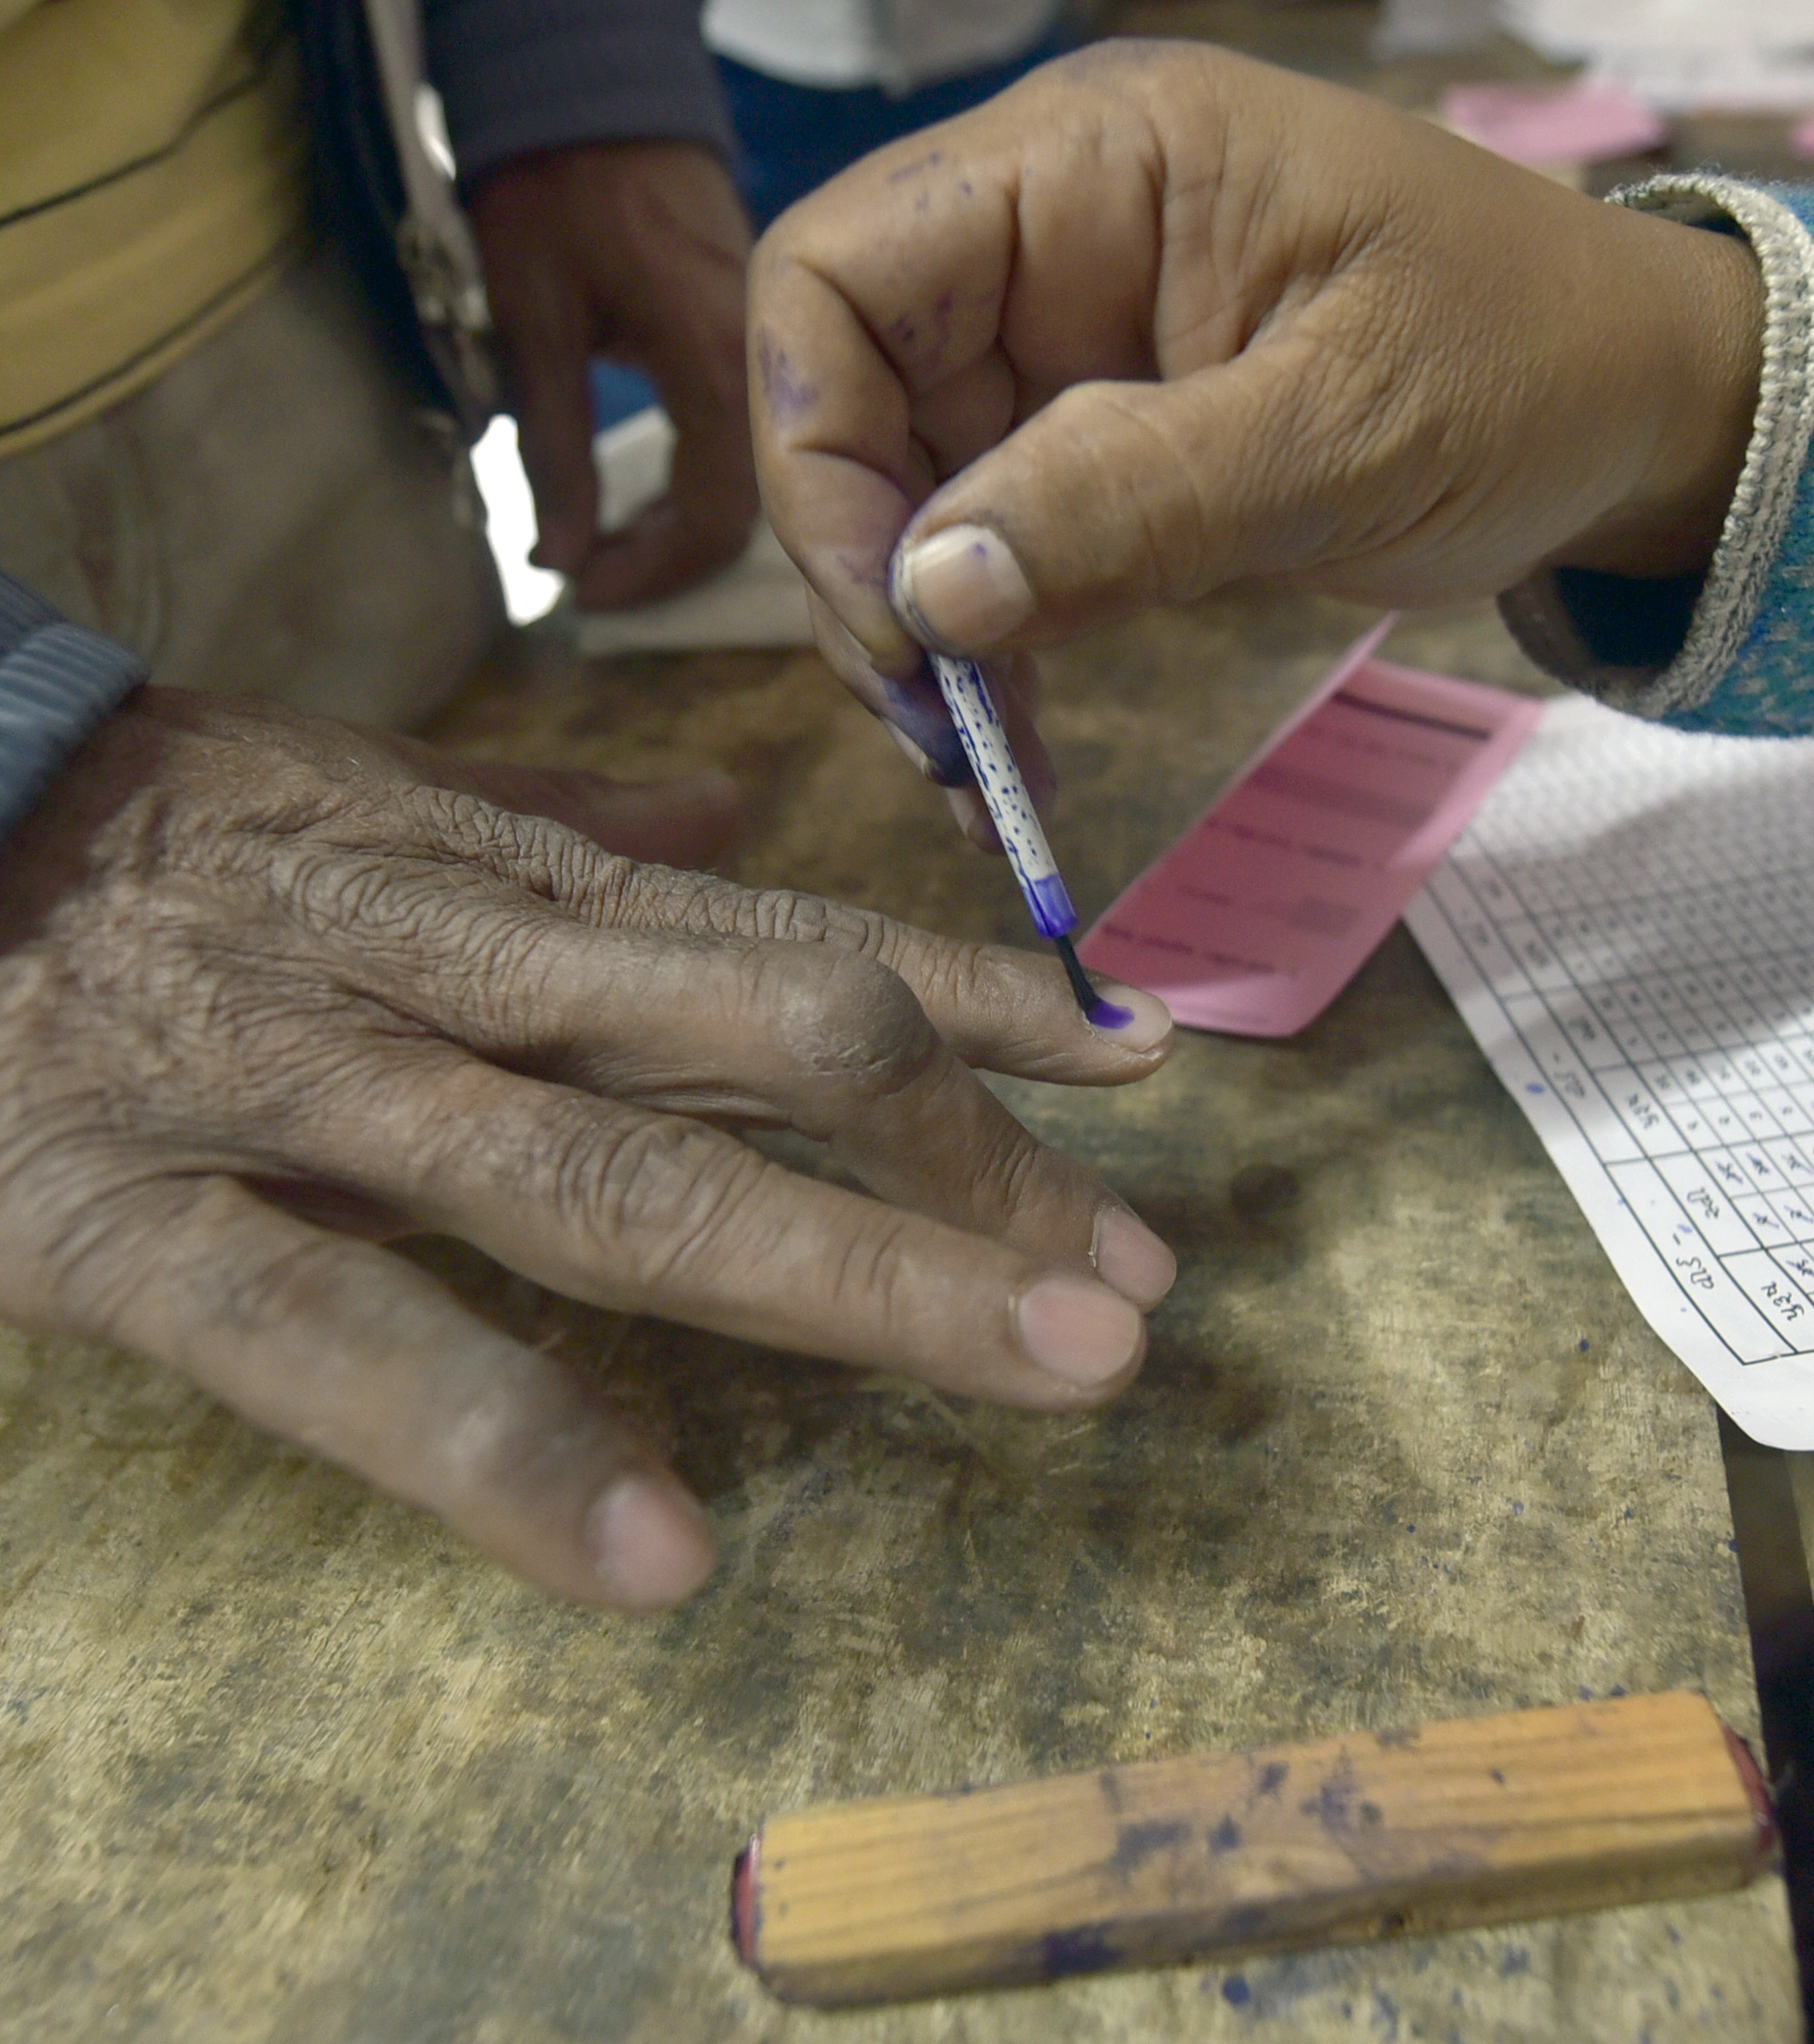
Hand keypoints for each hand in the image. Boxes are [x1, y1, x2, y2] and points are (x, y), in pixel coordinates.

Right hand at [0, 690, 1174, 1608]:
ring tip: (1041, 1370)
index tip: (1141, 1064)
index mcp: (503, 882)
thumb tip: (716, 819)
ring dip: (851, 1278)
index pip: (787, 940)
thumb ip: (550, 826)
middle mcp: (449, 968)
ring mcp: (304, 1092)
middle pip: (763, 1046)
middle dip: (967, 1162)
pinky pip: (339, 1342)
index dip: (977, 1006)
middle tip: (1142, 1283)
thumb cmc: (148, 836)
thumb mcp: (364, 797)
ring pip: (612, 1179)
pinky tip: (657, 1558)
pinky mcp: (130, 1226)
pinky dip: (503, 1445)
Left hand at [470, 140, 758, 610]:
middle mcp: (770, 370)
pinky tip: (659, 496)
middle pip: (753, 513)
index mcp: (721, 366)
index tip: (584, 592)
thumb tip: (558, 559)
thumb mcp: (533, 319)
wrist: (598, 78)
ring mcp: (775, 355)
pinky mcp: (764, 339)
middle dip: (673, 560)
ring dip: (693, 527)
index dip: (654, 573)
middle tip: (596, 578)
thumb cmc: (558, 184)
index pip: (718, 521)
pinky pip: (757, 438)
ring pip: (761, 481)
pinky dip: (707, 481)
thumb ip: (554, 450)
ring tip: (623, 549)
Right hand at [746, 42, 1760, 753]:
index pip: (839, 274)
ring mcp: (1072, 347)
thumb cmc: (1527, 367)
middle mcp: (1052, 241)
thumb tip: (927, 594)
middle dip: (872, 576)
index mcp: (1095, 162)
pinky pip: (998, 548)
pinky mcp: (1108, 445)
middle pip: (855, 396)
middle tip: (942, 742)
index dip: (824, 449)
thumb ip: (1133, 498)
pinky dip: (993, 652)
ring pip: (914, 493)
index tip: (895, 621)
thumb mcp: (1340, 431)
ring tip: (986, 780)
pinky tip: (1017, 749)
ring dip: (925, 641)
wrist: (1641, 408)